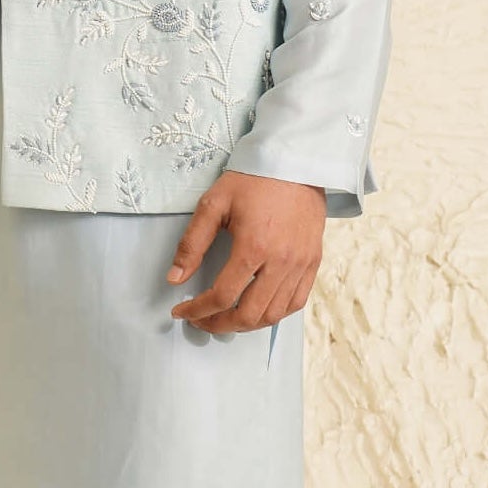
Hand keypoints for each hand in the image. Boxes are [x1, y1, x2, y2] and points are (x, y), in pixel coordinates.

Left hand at [166, 172, 325, 335]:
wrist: (295, 163)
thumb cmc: (254, 180)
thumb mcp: (214, 204)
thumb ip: (192, 244)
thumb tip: (174, 278)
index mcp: (254, 247)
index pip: (222, 296)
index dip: (197, 311)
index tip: (182, 312)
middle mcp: (281, 262)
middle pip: (249, 315)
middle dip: (219, 325)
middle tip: (201, 320)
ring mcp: (301, 265)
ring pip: (274, 315)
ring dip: (246, 325)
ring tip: (226, 318)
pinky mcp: (313, 262)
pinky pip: (296, 303)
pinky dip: (274, 314)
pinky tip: (257, 309)